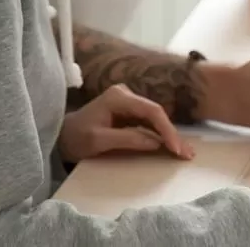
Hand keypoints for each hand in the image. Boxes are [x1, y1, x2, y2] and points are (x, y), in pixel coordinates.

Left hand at [59, 84, 194, 161]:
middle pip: (157, 114)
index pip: (151, 111)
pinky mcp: (130, 112)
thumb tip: (156, 143)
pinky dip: (161, 136)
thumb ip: (127, 139)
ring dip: (170, 136)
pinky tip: (173, 146)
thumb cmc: (75, 138)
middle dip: (173, 134)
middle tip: (188, 153)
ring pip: (156, 119)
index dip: (166, 130)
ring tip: (185, 152)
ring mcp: (129, 102)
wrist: (61, 137)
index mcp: (118, 97)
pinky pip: (150, 123)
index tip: (175, 148)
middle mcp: (126, 95)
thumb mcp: (98, 141)